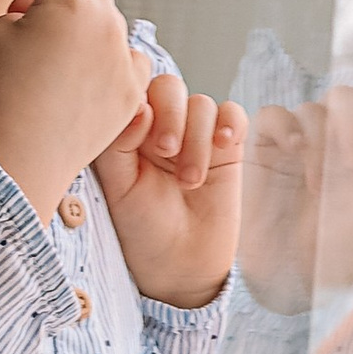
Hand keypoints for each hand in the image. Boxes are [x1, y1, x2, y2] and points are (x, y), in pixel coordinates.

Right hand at [0, 0, 152, 223]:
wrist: (20, 159)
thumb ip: (20, 7)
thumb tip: (41, 9)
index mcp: (68, 1)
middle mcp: (105, 23)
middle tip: (24, 14)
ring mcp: (124, 57)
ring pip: (106, 16)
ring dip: (77, 22)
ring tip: (46, 56)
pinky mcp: (132, 91)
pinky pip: (125, 56)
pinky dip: (103, 56)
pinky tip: (77, 78)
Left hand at [94, 72, 245, 306]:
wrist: (178, 265)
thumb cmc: (141, 228)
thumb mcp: (118, 187)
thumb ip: (120, 143)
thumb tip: (138, 107)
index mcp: (128, 131)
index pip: (134, 88)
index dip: (140, 100)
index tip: (139, 133)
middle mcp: (160, 127)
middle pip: (169, 88)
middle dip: (170, 115)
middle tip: (166, 151)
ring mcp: (195, 136)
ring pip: (201, 104)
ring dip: (197, 139)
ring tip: (189, 181)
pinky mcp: (227, 148)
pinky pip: (233, 114)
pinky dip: (231, 122)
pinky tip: (224, 143)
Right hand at [240, 88, 352, 314]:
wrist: (290, 276)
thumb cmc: (337, 249)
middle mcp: (332, 137)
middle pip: (345, 98)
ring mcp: (297, 139)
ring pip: (311, 109)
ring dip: (321, 141)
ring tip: (318, 185)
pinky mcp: (262, 146)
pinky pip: (271, 116)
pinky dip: (284, 127)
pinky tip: (294, 150)